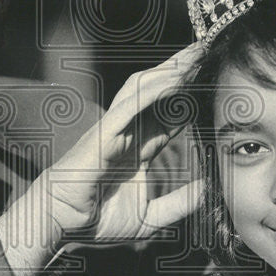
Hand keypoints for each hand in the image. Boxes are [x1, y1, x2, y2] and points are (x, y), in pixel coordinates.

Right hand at [0, 44, 204, 275]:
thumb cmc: (97, 221)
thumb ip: (180, 204)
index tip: (213, 80)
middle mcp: (127, 131)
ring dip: (170, 70)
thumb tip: (209, 192)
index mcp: (137, 148)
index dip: (190, 96)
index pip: (168, 114)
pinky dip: (154, 90)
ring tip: (195, 55)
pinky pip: (131, 104)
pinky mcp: (104, 132)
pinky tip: (175, 78)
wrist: (63, 225)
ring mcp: (114, 128)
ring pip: (144, 87)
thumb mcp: (150, 218)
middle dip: (182, 70)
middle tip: (207, 51)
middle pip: (158, 91)